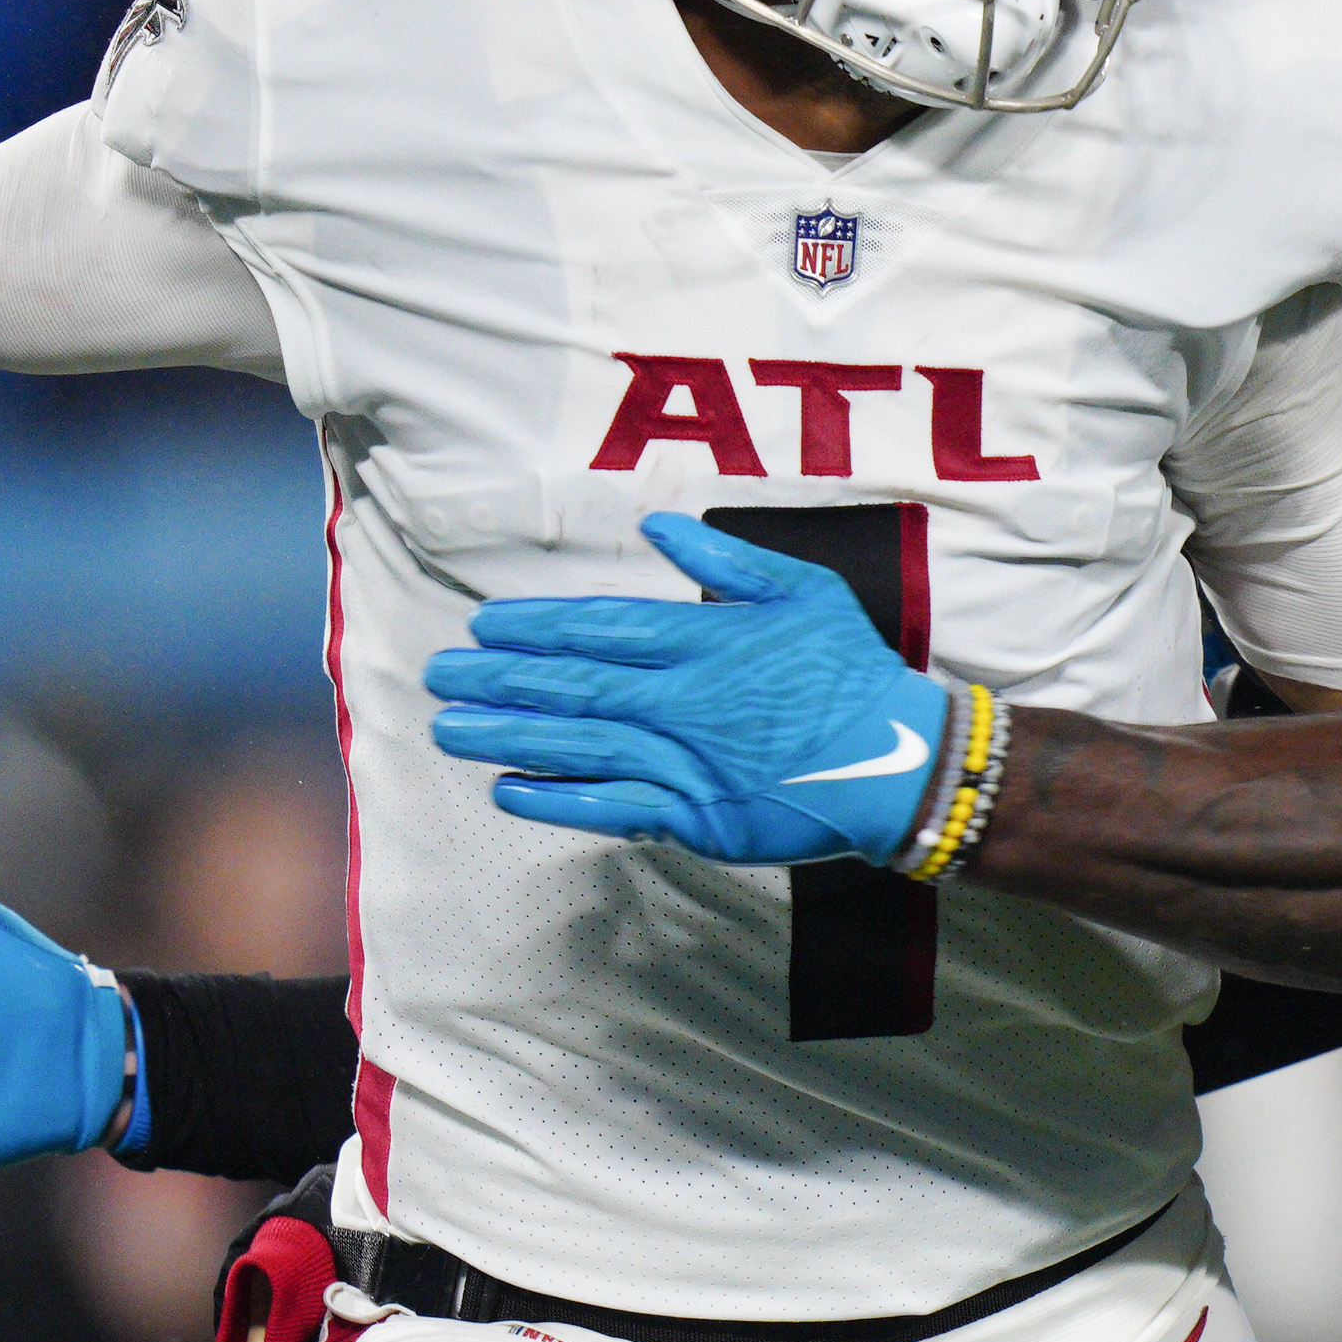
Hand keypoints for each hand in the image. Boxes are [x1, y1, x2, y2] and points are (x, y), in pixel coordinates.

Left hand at [424, 512, 954, 866]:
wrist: (902, 761)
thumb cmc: (851, 671)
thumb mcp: (801, 589)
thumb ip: (724, 558)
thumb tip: (659, 525)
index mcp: (705, 639)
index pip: (600, 629)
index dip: (535, 627)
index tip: (484, 625)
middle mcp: (685, 698)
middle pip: (573, 685)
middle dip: (498, 679)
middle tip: (439, 675)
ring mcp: (688, 760)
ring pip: (580, 744)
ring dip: (508, 736)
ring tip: (449, 729)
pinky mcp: (698, 816)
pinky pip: (613, 806)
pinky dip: (558, 800)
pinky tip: (510, 790)